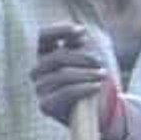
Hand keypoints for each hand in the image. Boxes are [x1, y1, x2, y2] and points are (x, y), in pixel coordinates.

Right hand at [31, 22, 126, 139]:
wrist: (93, 108)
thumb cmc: (89, 77)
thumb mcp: (86, 56)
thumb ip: (79, 42)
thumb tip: (80, 32)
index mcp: (45, 55)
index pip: (43, 37)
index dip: (59, 30)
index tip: (81, 31)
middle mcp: (37, 71)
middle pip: (57, 57)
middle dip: (82, 57)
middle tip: (100, 61)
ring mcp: (39, 88)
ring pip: (62, 75)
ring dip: (87, 73)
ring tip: (103, 74)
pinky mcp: (45, 105)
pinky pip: (65, 92)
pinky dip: (84, 87)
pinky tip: (97, 86)